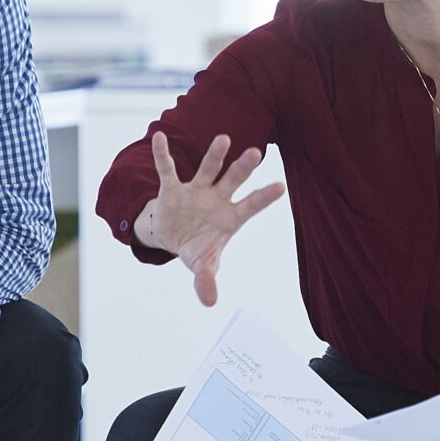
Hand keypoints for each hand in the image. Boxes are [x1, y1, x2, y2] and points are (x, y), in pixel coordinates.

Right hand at [145, 131, 286, 306]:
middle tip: (255, 153)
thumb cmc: (196, 248)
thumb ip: (206, 280)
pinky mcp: (173, 189)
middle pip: (233, 181)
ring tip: (224, 139)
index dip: (264, 197)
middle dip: (242, 169)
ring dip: (215, 156)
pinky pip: (167, 170)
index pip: (251, 205)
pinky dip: (162, 155)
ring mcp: (196, 191)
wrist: (172, 236)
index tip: (280, 186)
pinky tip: (159, 137)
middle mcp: (216, 199)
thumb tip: (209, 302)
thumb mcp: (202, 266)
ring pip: (208, 169)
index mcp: (230, 217)